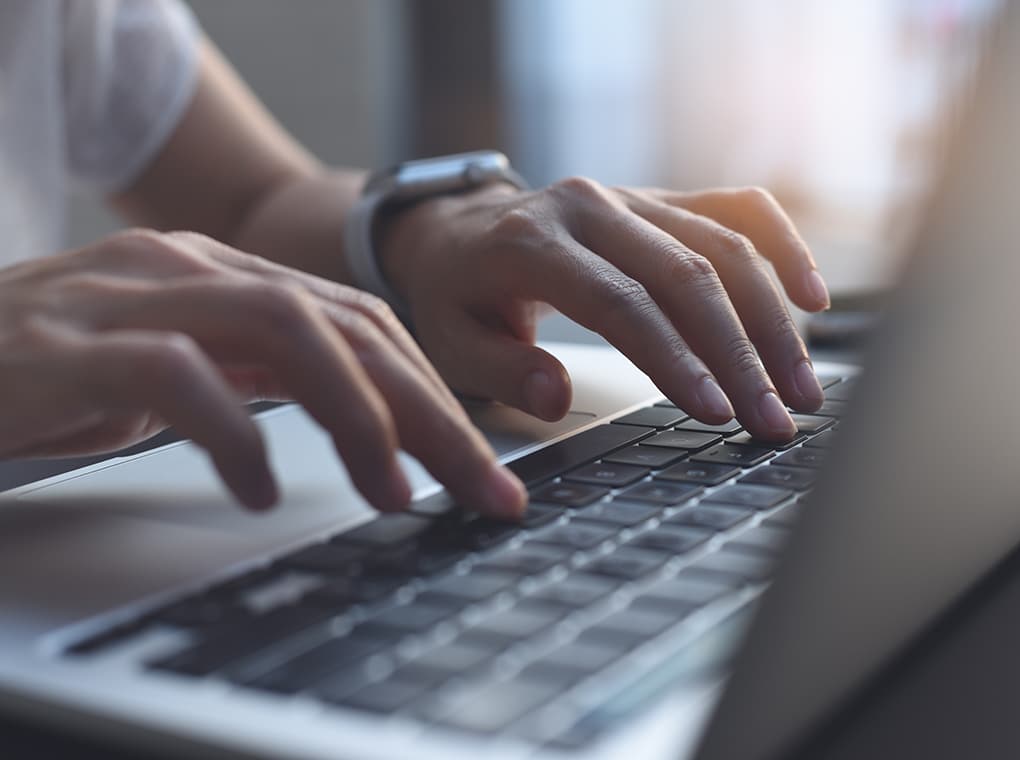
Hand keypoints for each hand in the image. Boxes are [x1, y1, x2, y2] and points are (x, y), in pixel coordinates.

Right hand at [0, 230, 524, 515]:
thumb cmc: (56, 371)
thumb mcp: (181, 368)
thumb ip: (262, 372)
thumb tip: (361, 415)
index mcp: (230, 278)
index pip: (364, 325)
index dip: (434, 394)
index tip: (481, 466)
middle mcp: (195, 272)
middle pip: (349, 328)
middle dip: (429, 414)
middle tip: (481, 488)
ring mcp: (134, 297)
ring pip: (285, 331)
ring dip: (357, 417)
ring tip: (394, 492)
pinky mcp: (72, 343)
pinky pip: (176, 376)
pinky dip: (233, 435)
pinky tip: (262, 491)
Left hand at [379, 180, 830, 440]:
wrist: (459, 231)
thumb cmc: (457, 295)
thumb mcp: (451, 342)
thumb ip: (502, 370)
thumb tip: (558, 396)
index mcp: (531, 243)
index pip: (621, 303)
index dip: (676, 358)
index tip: (717, 412)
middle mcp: (589, 207)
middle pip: (686, 275)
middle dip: (740, 353)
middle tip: (776, 417)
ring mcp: (630, 196)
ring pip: (723, 246)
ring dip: (772, 319)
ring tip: (803, 386)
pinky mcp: (659, 198)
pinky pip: (735, 208)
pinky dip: (780, 248)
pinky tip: (812, 296)